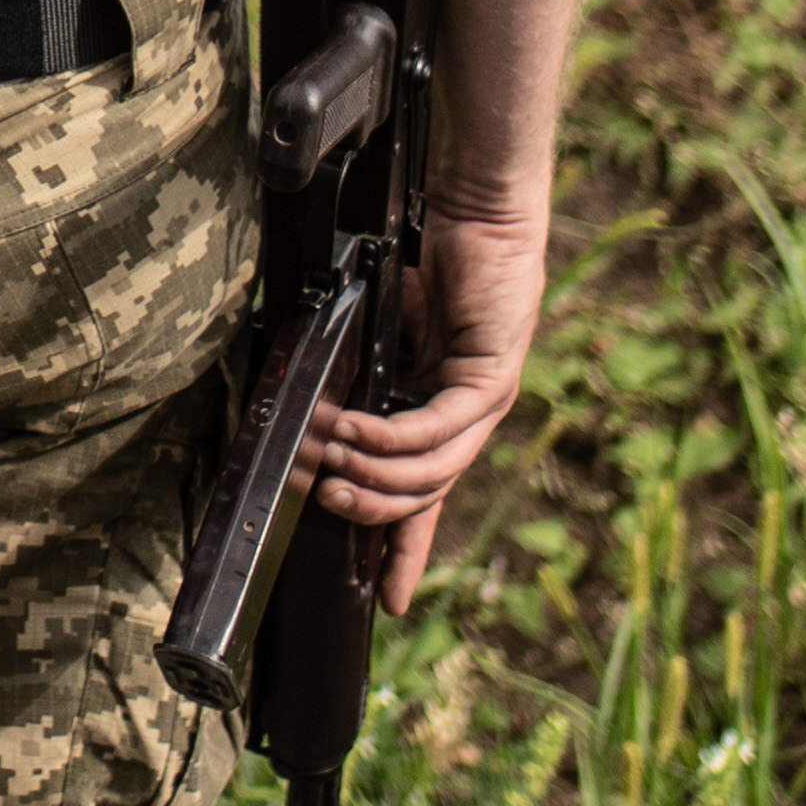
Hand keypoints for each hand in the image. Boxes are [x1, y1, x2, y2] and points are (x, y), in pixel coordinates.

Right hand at [308, 200, 545, 612]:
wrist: (472, 205)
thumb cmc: (428, 254)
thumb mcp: (383, 330)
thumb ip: (361, 376)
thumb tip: (314, 414)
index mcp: (443, 406)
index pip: (426, 493)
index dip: (405, 549)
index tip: (387, 600)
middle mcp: (471, 414)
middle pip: (426, 496)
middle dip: (374, 515)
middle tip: (326, 503)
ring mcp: (486, 401)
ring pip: (431, 473)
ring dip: (373, 476)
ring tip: (328, 465)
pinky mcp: (491, 379)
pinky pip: (434, 430)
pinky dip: (388, 438)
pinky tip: (351, 433)